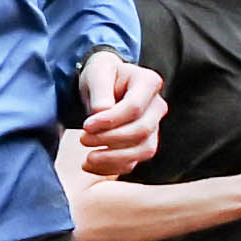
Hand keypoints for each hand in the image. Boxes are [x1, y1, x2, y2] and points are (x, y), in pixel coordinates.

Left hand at [74, 53, 164, 176]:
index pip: (134, 108)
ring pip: (144, 150)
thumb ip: (100, 90)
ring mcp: (154, 127)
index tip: (86, 125)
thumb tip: (102, 112)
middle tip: (83, 139)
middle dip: (110, 139)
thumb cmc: (101, 75)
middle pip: (141, 130)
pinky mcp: (144, 145)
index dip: (110, 121)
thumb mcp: (97, 72)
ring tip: (87, 159)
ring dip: (114, 159)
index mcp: (149, 82)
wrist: (103, 87)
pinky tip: (90, 165)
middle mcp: (157, 106)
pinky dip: (112, 168)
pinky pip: (134, 162)